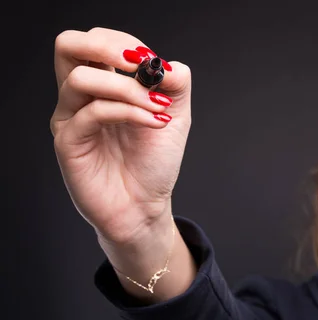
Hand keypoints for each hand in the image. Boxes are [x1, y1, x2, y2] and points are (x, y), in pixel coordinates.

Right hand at [50, 27, 191, 243]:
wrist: (146, 206)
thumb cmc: (154, 163)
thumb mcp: (176, 116)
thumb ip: (176, 84)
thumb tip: (165, 62)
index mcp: (104, 86)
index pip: (98, 42)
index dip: (126, 44)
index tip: (155, 64)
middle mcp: (82, 98)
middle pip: (69, 46)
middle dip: (107, 46)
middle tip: (140, 65)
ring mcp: (71, 118)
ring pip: (82, 78)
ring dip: (128, 88)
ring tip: (158, 108)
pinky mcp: (69, 142)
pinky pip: (93, 112)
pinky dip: (130, 111)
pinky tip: (154, 123)